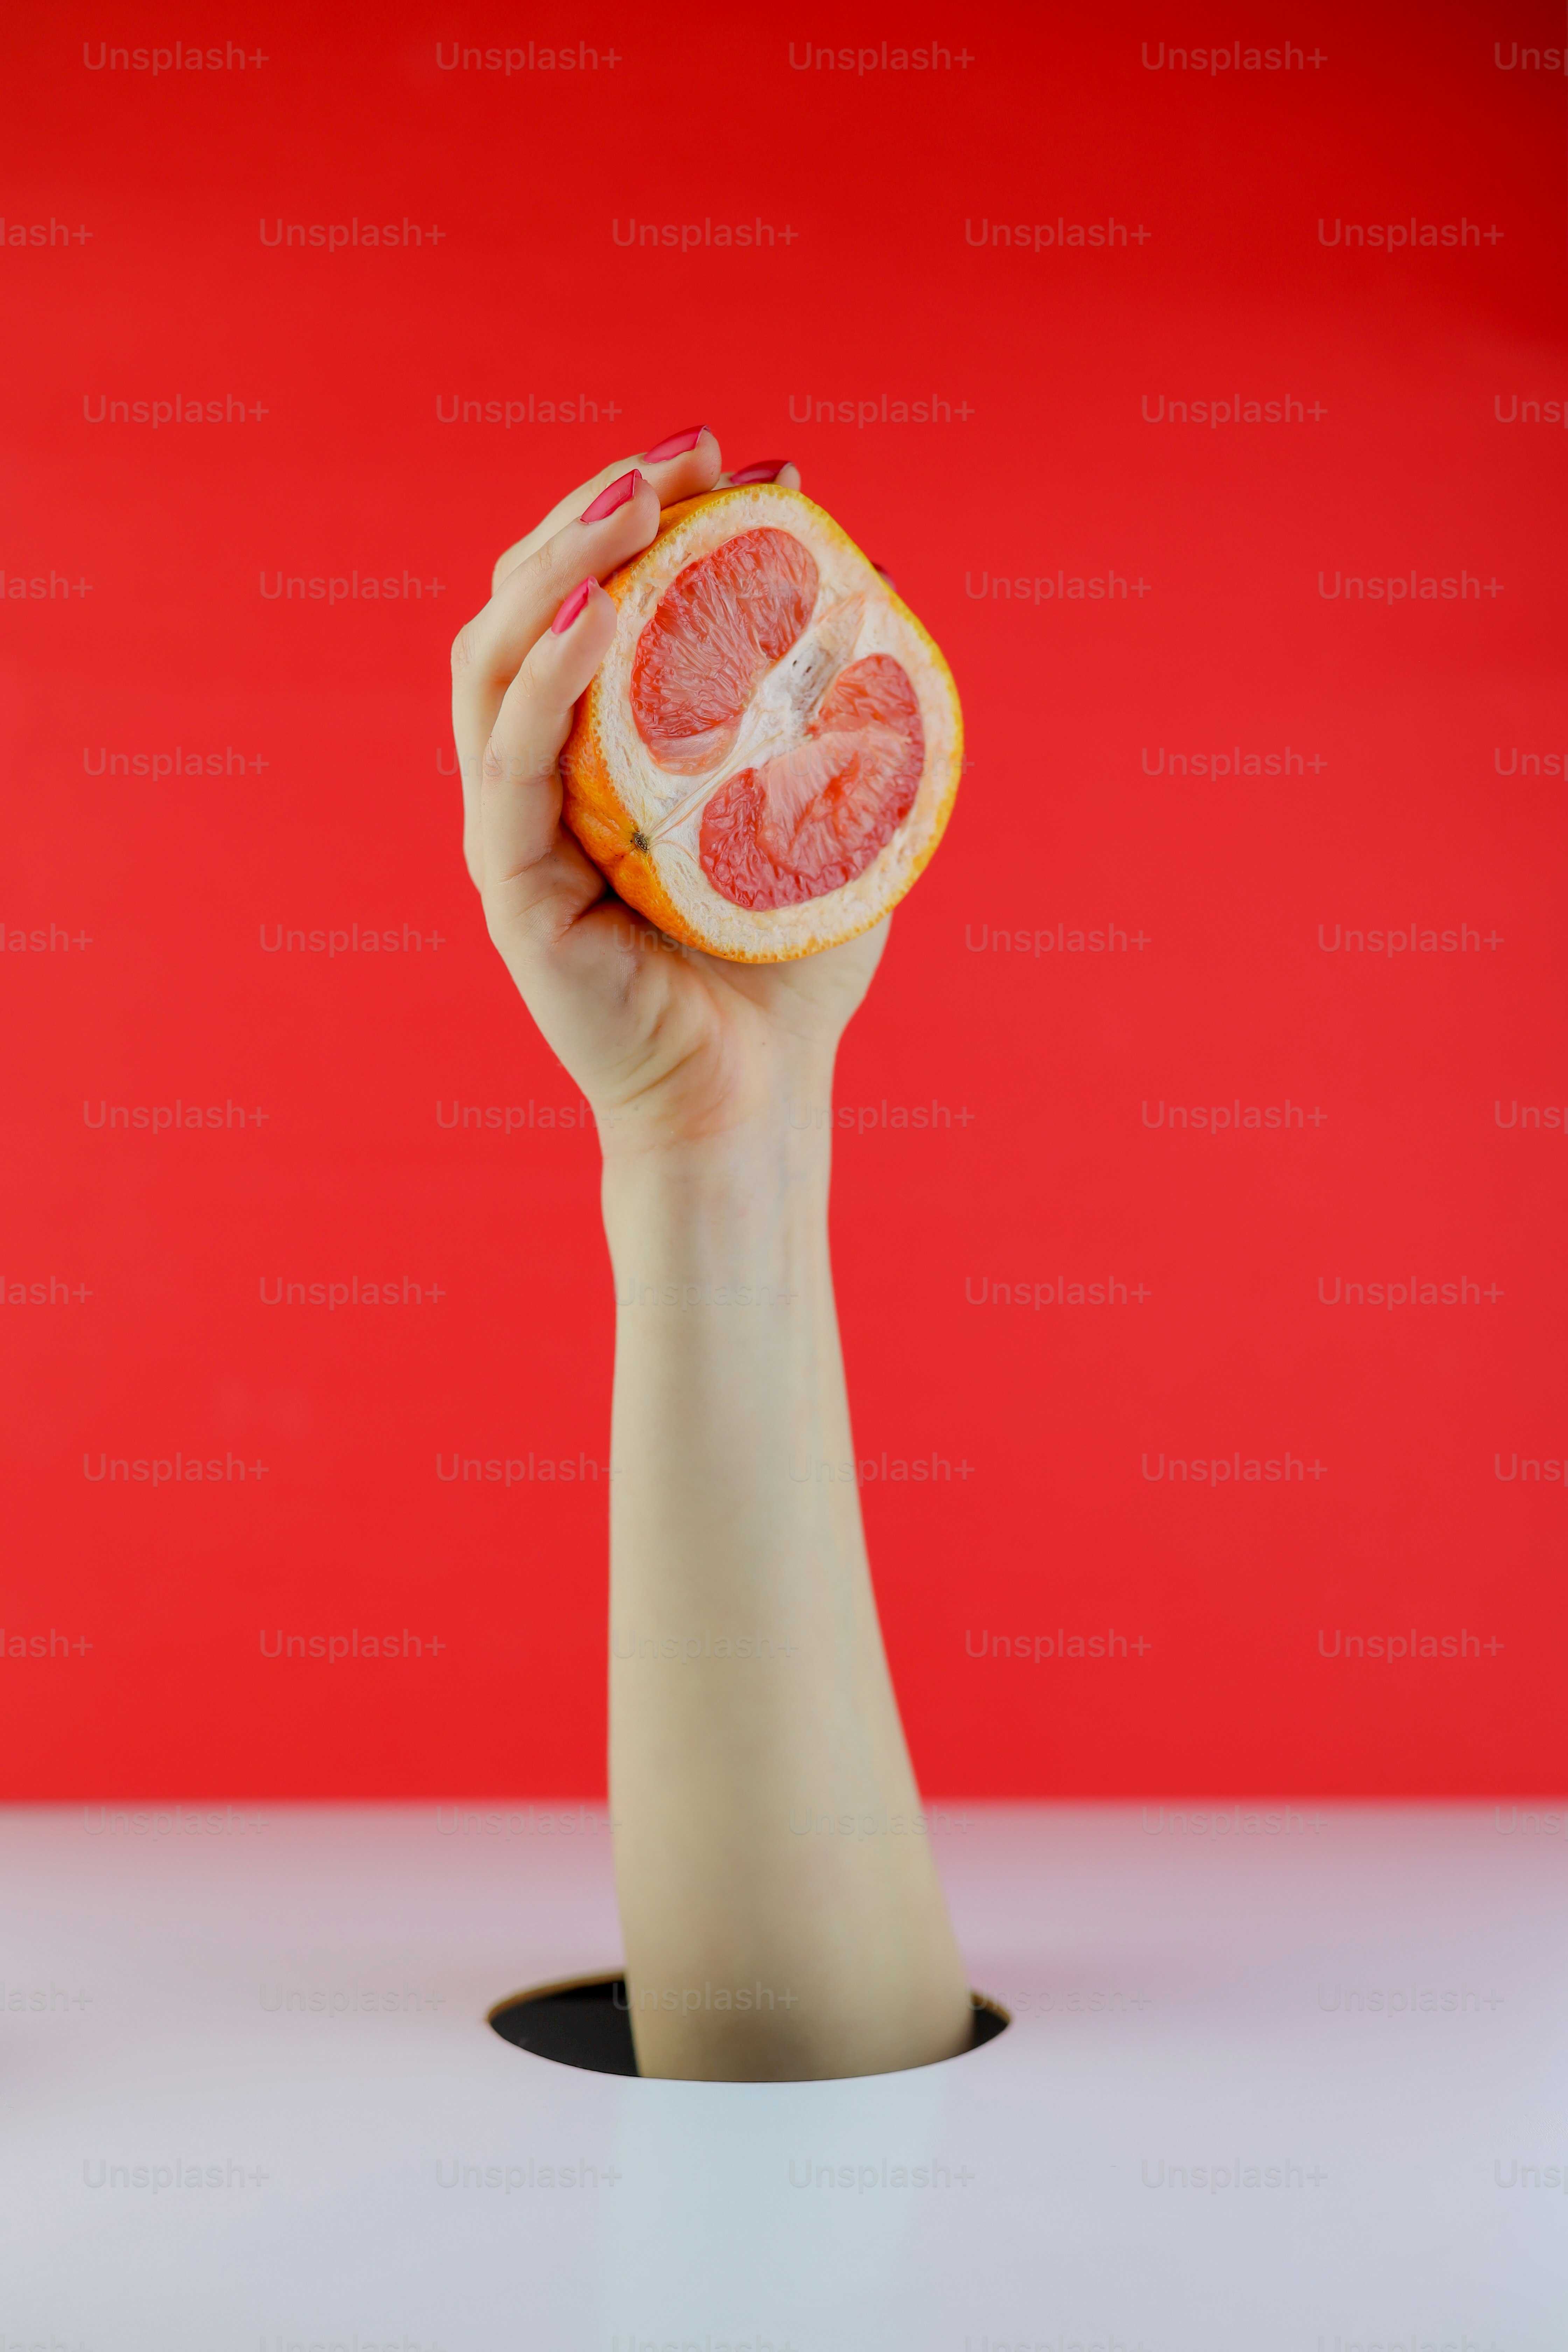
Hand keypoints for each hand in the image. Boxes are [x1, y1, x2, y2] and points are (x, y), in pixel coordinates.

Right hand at [450, 431, 889, 1162]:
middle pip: (532, 605)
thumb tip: (875, 583)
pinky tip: (598, 607)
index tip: (739, 458)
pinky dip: (548, 674)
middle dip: (597, 508)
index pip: (599, 600)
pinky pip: (510, 757)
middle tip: (686, 452)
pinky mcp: (508, 883)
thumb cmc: (784, 969)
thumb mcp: (820, 816)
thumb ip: (830, 717)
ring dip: (556, 563)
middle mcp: (539, 776)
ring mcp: (512, 826)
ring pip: (496, 658)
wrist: (754, 1099)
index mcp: (599, 754)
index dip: (654, 514)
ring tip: (630, 497)